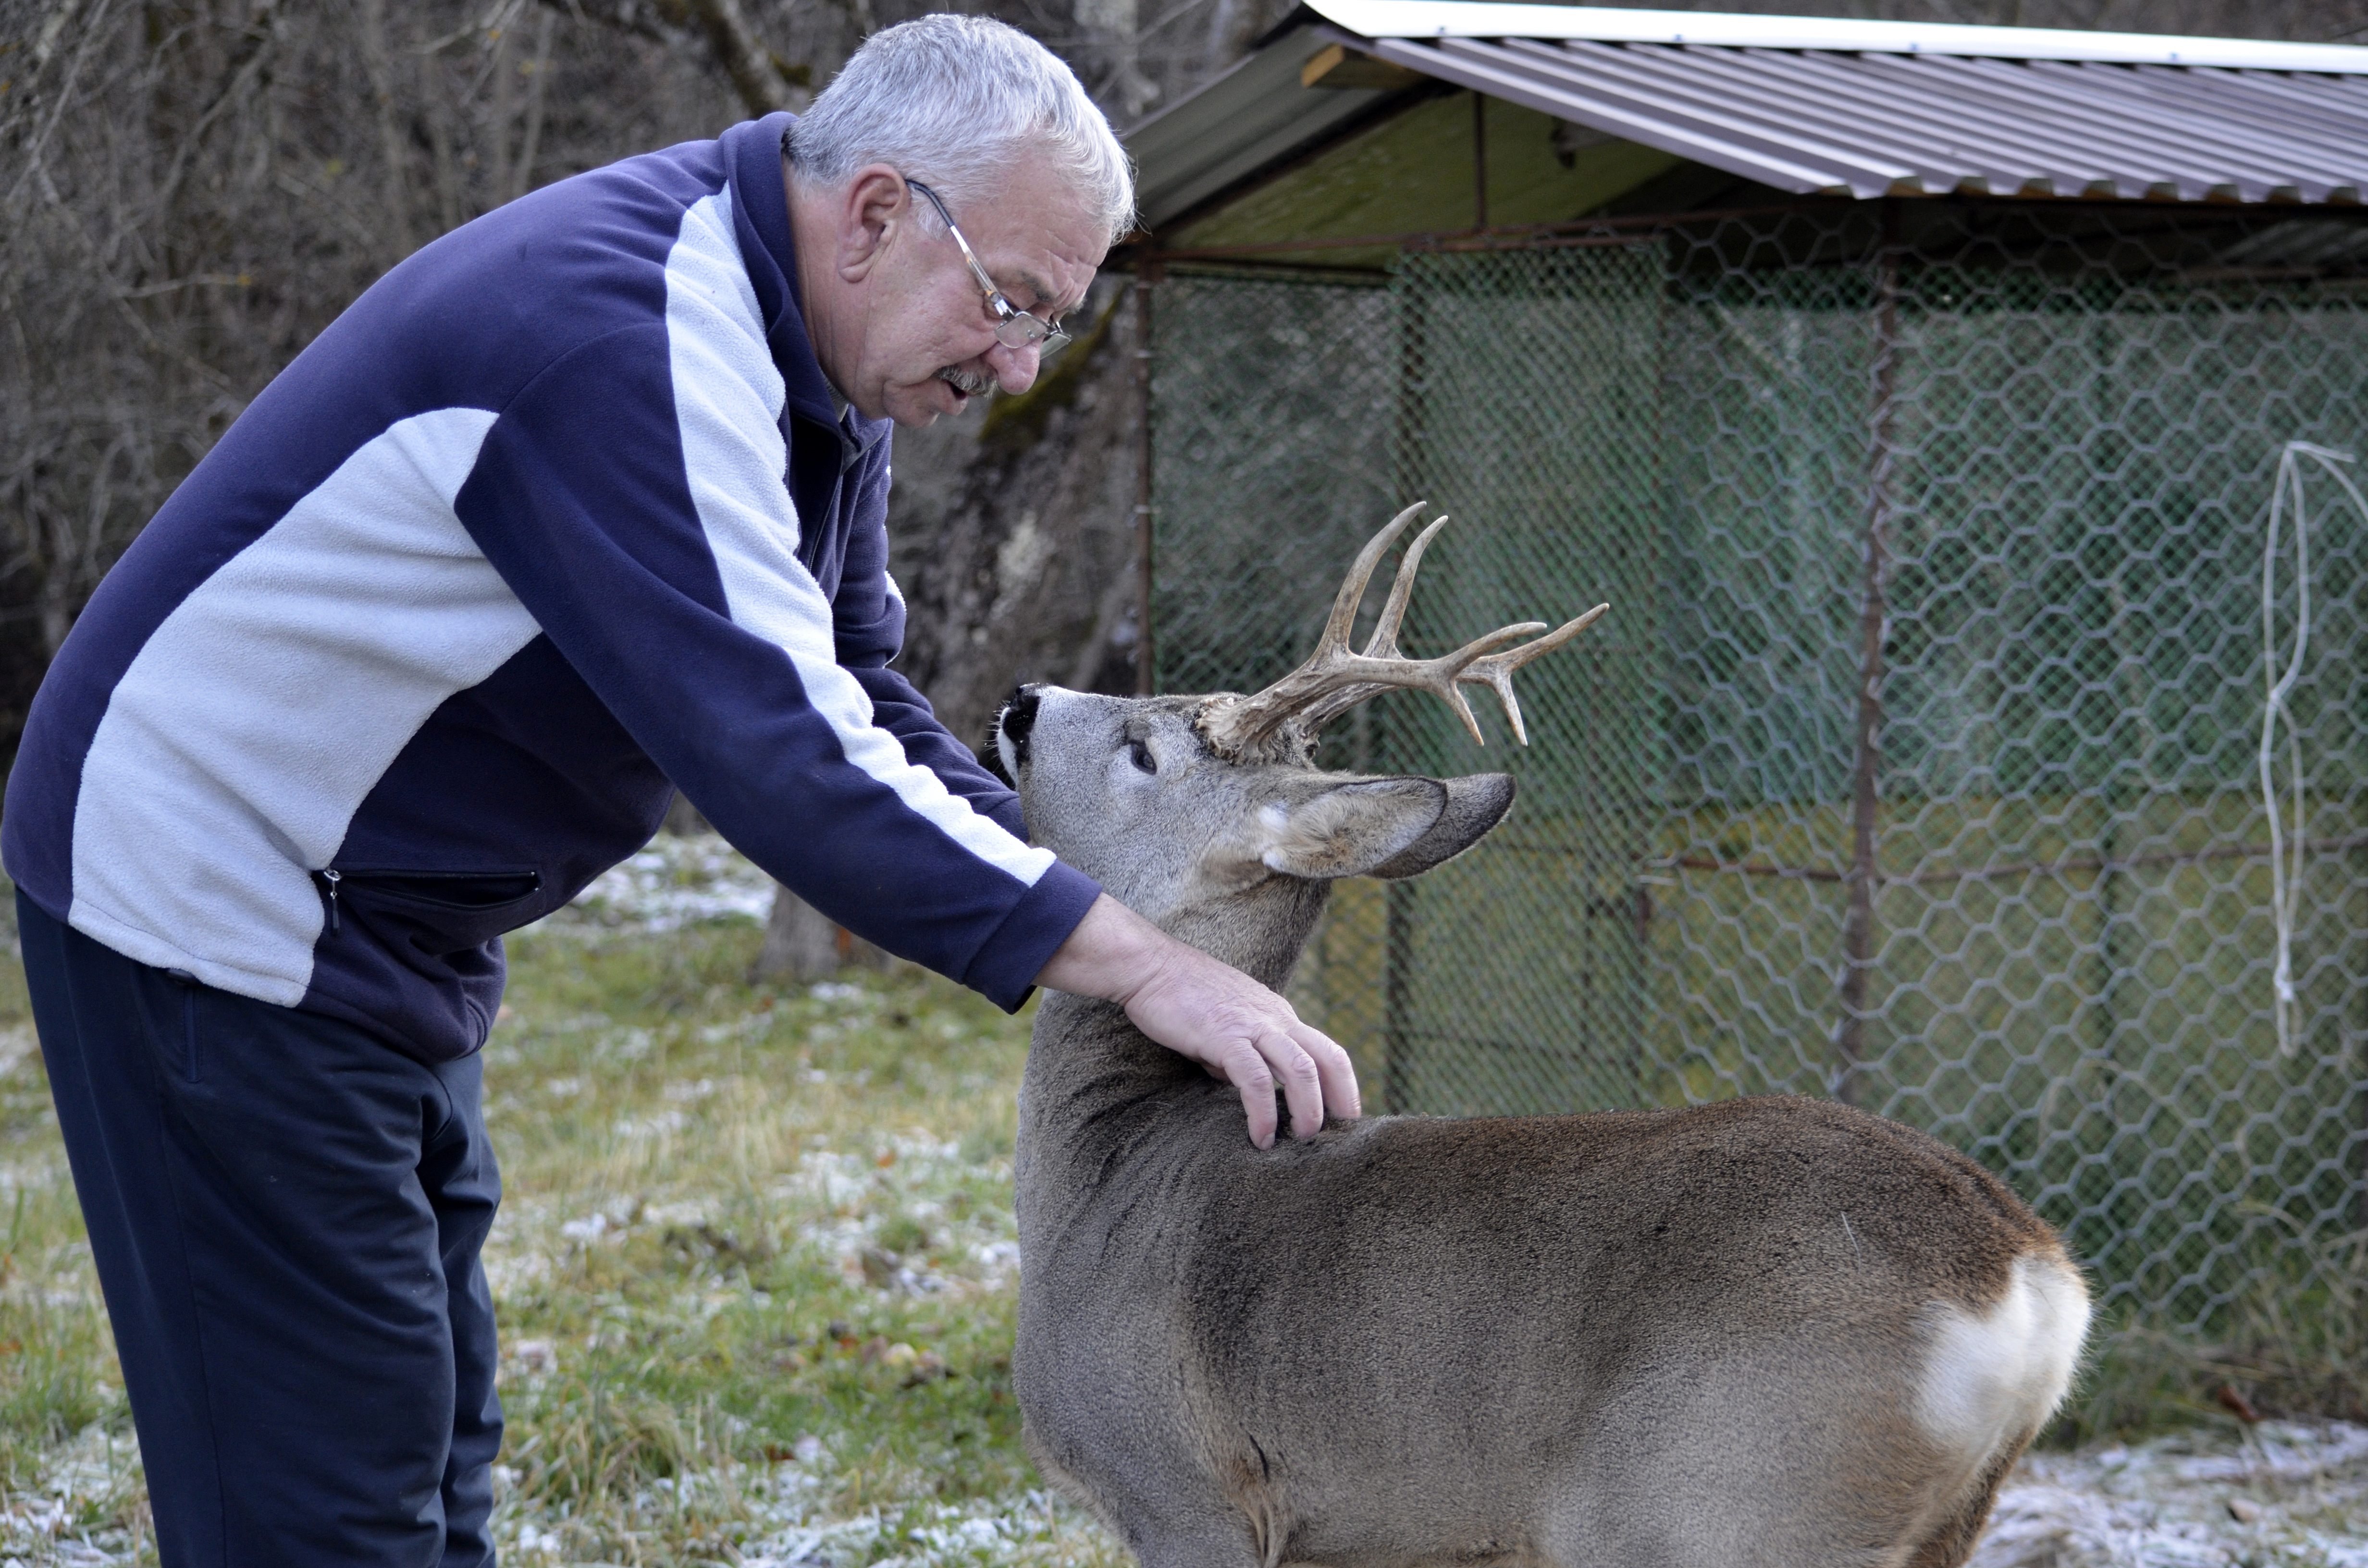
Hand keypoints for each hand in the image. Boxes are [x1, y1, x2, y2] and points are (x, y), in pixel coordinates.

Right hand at [1034, 895, 1360, 1148]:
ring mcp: (1252, 1025)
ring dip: (1309, 1109)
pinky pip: (1255, 1079)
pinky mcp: (1224, 1035)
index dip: (1341, 1087)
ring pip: (1302, 1068)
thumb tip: (1242, 1087)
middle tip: (1338, 1138)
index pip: (1326, 1051)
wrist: (1147, 965)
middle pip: (1329, 1057)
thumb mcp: (1223, 1027)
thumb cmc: (1178, 995)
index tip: (1340, 1121)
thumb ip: (1238, 1055)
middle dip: (1342, 1100)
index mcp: (1277, 1015)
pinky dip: (1263, 1111)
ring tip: (1303, 1139)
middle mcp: (1274, 1018)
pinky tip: (1261, 1136)